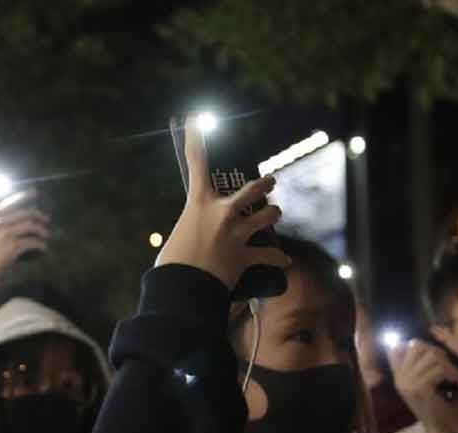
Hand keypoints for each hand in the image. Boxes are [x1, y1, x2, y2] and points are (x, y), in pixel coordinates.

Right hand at [0, 195, 49, 321]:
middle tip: (46, 218)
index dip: (22, 195)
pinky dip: (40, 245)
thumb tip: (6, 212)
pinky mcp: (13, 247)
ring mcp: (5, 234)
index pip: (7, 200)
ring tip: (46, 235)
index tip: (34, 192)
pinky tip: (43, 248)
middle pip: (23, 212)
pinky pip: (32, 242)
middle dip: (38, 214)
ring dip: (42, 230)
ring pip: (30, 226)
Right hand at [156, 117, 289, 289]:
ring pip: (267, 216)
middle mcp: (222, 214)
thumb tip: (200, 237)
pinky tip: (285, 260)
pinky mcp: (246, 257)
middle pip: (251, 189)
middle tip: (270, 181)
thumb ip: (193, 229)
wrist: (182, 289)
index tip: (197, 118)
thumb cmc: (171, 264)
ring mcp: (237, 234)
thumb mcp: (178, 237)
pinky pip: (270, 256)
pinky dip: (278, 258)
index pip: (195, 162)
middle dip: (264, 184)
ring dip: (273, 214)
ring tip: (276, 214)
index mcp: (198, 203)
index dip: (195, 137)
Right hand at [388, 339, 457, 432]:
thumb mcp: (433, 386)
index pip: (398, 348)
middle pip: (417, 346)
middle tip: (452, 367)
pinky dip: (454, 375)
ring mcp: (408, 383)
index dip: (417, 343)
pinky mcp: (420, 388)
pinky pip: (440, 369)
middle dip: (438, 352)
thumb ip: (431, 368)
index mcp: (400, 377)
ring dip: (451, 365)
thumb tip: (436, 346)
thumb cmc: (442, 411)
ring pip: (432, 356)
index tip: (434, 345)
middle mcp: (400, 378)